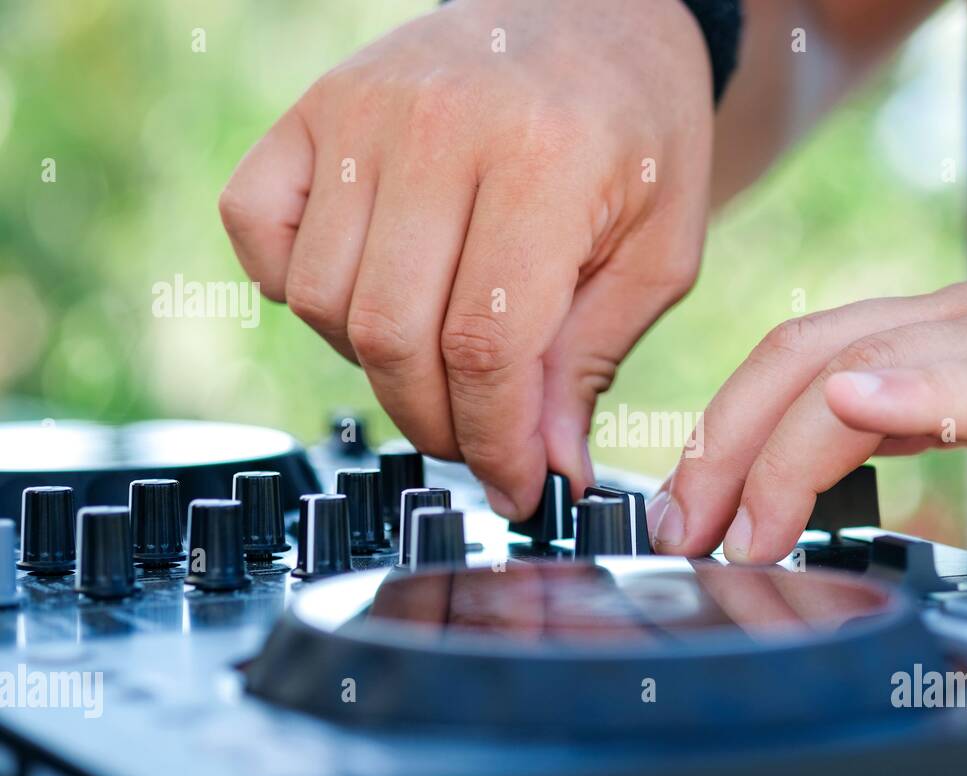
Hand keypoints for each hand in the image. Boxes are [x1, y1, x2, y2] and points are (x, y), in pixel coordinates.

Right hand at [219, 0, 711, 518]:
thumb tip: (545, 469)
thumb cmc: (639, 138)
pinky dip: (292, 287)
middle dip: (437, 424)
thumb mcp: (659, 254)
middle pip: (394, 335)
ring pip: (322, 300)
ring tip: (437, 356)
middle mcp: (437, 127)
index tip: (517, 487)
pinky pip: (256, 229)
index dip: (497, 442)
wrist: (597, 16)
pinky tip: (364, 292)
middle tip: (479, 441)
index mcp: (544, 162)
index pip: (488, 345)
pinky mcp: (311, 109)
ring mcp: (359, 111)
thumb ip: (592, 360)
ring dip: (375, 365)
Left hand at [648, 275, 966, 560]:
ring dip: (783, 447)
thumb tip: (818, 470)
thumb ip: (920, 422)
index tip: (686, 509)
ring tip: (741, 528)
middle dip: (723, 443)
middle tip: (684, 532)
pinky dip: (915, 393)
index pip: (799, 355)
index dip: (723, 427)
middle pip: (806, 353)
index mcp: (944, 329)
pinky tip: (860, 409)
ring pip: (872, 364)